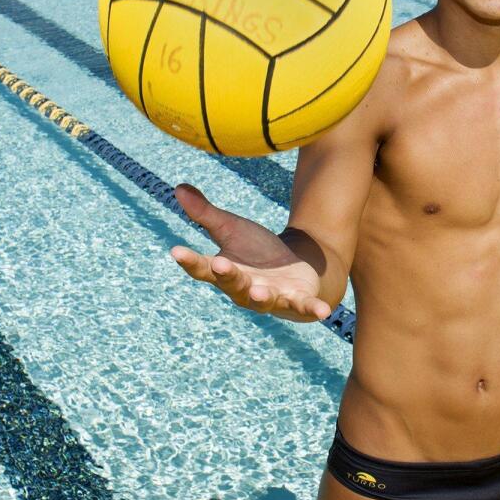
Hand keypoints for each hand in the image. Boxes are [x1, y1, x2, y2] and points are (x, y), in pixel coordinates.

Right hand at [169, 184, 331, 322]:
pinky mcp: (297, 300)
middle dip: (227, 275)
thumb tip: (178, 187)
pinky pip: (304, 306)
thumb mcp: (232, 229)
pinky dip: (312, 309)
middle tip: (219, 264)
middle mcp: (244, 289)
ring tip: (259, 293)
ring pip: (263, 300)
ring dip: (261, 297)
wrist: (293, 268)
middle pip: (233, 284)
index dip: (189, 261)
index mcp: (226, 272)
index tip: (175, 250)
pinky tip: (324, 312)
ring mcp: (271, 297)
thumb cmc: (256, 252)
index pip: (202, 268)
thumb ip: (206, 214)